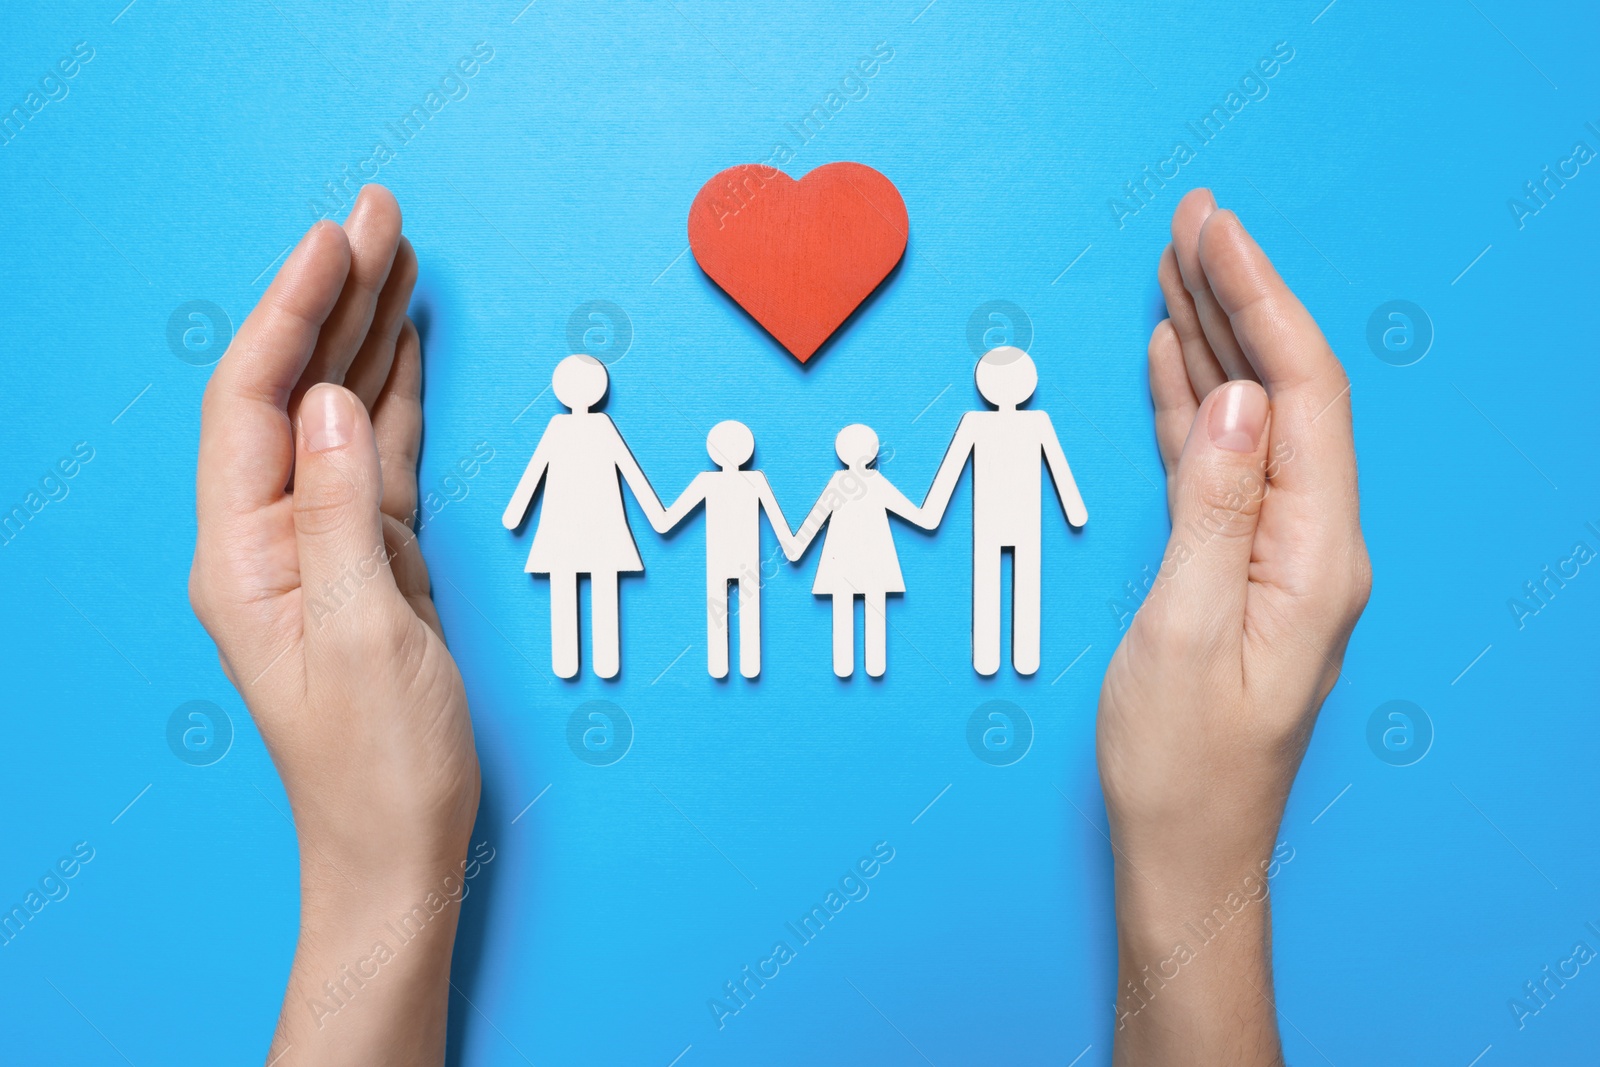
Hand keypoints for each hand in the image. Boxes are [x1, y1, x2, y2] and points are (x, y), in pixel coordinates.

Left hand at [190, 186, 478, 1065]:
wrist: (399, 848)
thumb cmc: (378, 764)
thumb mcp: (366, 634)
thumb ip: (345, 510)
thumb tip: (334, 400)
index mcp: (243, 554)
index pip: (253, 401)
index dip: (293, 310)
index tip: (339, 239)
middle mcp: (270, 537)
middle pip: (294, 388)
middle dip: (335, 297)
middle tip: (381, 213)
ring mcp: (320, 544)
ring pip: (342, 412)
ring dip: (369, 333)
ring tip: (402, 255)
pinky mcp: (370, 560)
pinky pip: (381, 456)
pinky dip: (399, 395)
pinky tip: (410, 347)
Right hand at [1096, 189, 1369, 1064]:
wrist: (1185, 852)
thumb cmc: (1180, 767)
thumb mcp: (1181, 632)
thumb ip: (1209, 507)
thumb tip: (1225, 395)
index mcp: (1314, 554)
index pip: (1298, 393)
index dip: (1257, 301)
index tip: (1211, 233)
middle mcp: (1311, 543)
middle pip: (1282, 389)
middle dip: (1239, 296)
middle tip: (1192, 219)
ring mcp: (1276, 554)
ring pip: (1248, 416)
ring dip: (1213, 336)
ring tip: (1175, 264)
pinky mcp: (1237, 567)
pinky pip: (1219, 461)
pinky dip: (1189, 400)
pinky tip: (1170, 356)